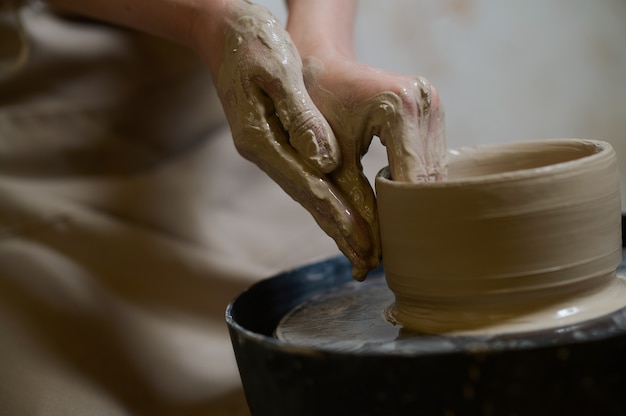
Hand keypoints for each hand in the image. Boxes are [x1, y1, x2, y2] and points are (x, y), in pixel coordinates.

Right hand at [205, 1, 380, 278]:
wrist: (224, 28)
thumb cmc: (252, 41)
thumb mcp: (276, 70)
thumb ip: (300, 115)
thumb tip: (325, 160)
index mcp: (262, 138)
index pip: (308, 186)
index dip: (338, 216)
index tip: (364, 243)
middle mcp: (264, 152)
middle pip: (308, 199)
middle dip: (339, 231)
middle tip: (368, 263)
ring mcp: (269, 150)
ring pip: (308, 193)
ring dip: (335, 221)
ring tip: (362, 249)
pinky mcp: (276, 142)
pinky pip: (306, 178)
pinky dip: (326, 198)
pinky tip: (342, 211)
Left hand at [296, 54, 446, 277]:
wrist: (321, 61)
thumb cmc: (314, 103)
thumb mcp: (330, 158)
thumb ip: (351, 204)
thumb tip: (367, 257)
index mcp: (400, 107)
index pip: (411, 182)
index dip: (400, 220)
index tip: (387, 256)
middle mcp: (426, 102)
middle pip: (430, 180)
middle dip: (410, 216)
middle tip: (388, 254)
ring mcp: (434, 103)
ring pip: (435, 173)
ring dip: (415, 202)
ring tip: (392, 233)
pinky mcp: (433, 110)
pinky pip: (431, 159)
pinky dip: (415, 183)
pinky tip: (397, 202)